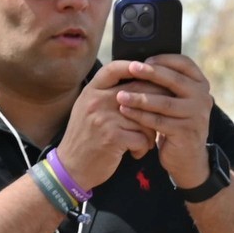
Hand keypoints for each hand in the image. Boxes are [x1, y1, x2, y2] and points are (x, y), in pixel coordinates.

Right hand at [56, 60, 158, 190]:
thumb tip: (139, 80)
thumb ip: (109, 95)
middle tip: (161, 117)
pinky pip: (142, 138)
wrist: (72, 166)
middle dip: (156, 105)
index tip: (150, 70)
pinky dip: (143, 148)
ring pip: (145, 118)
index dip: (134, 66)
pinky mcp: (113, 138)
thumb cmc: (87, 137)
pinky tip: (136, 153)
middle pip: (138, 91)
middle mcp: (97, 101)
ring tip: (144, 142)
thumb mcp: (90, 109)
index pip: (114, 69)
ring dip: (150, 134)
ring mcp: (104, 118)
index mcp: (92, 91)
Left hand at [114, 55, 215, 188]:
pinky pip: (158, 121)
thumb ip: (167, 84)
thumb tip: (138, 62)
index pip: (185, 64)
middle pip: (175, 81)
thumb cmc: (175, 122)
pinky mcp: (186, 132)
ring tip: (119, 95)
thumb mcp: (177, 100)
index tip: (144, 59)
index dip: (164, 59)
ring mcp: (196, 116)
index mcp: (201, 85)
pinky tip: (125, 111)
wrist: (187, 157)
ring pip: (164, 102)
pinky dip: (140, 116)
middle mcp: (202, 98)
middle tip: (131, 67)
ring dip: (139, 97)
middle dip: (151, 73)